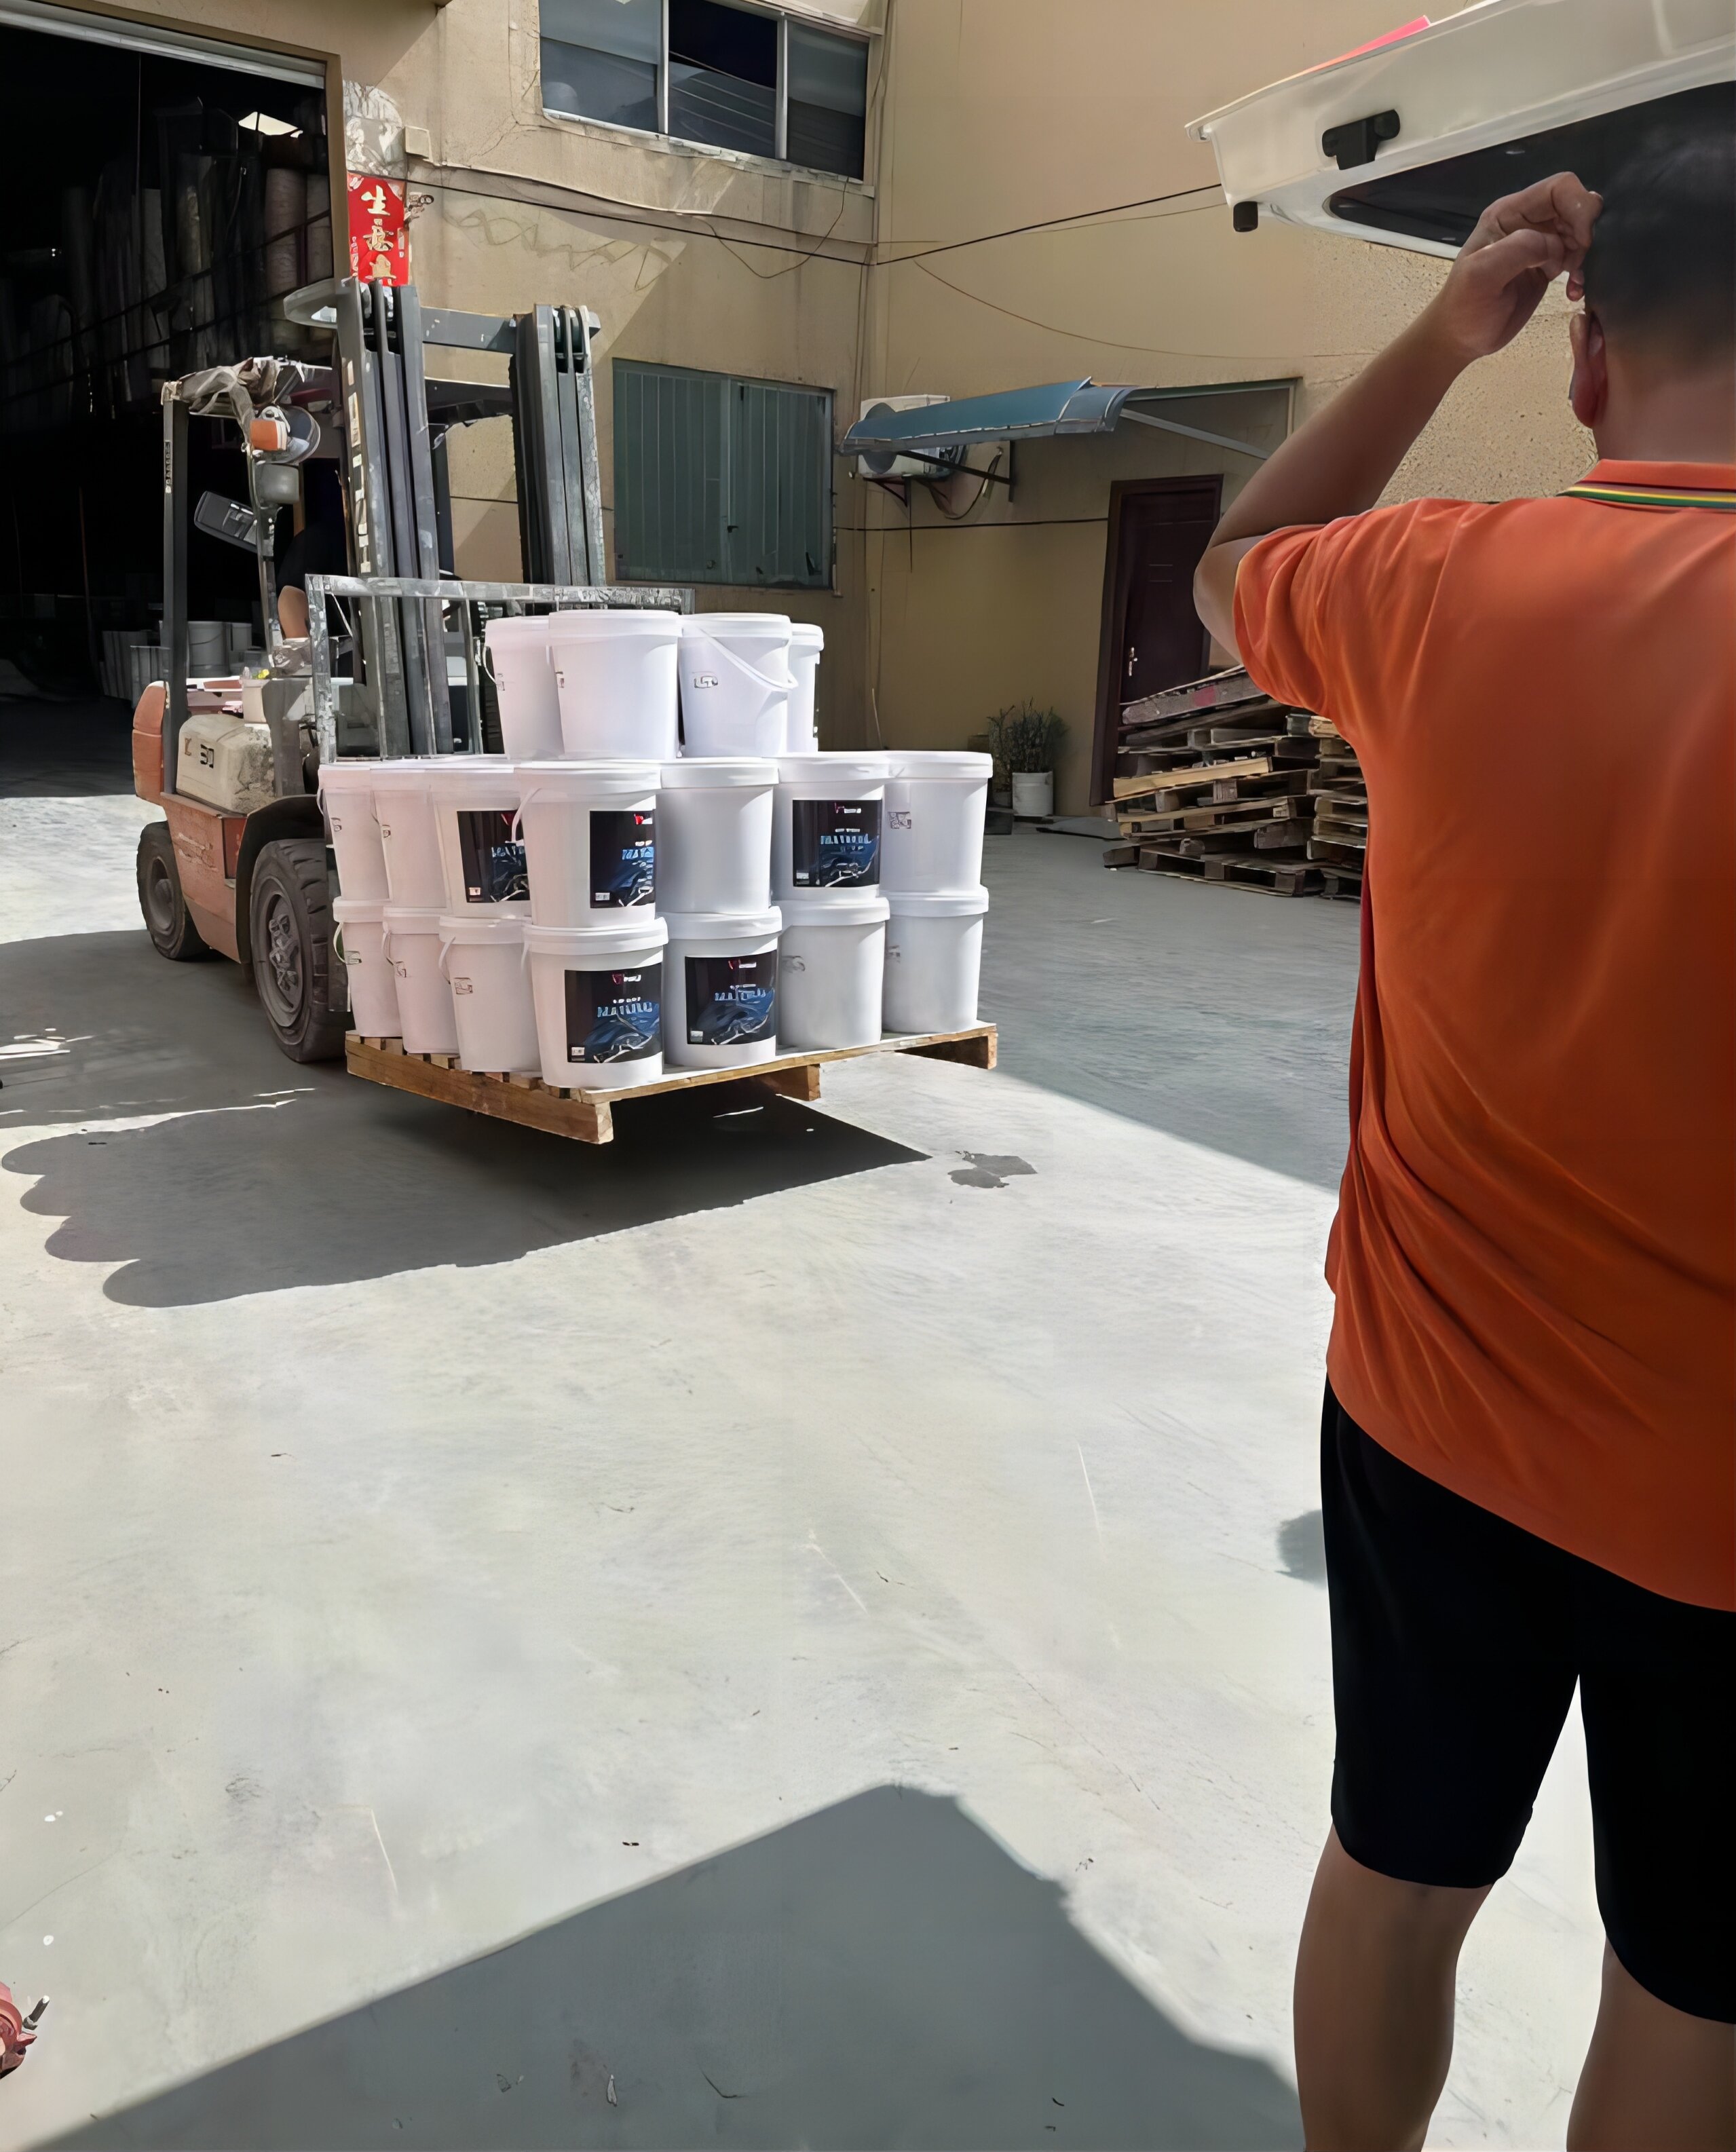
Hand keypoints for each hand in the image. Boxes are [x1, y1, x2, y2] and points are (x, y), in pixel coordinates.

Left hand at [1421, 172, 1601, 363]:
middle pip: (1575, 206)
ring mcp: (1539, 243)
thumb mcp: (1482, 275)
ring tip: (1574, 281)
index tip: (1583, 240)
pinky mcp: (1547, 265)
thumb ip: (1518, 249)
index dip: (1578, 206)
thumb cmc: (1464, 308)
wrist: (1460, 338)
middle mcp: (1527, 221)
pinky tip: (1573, 290)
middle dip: (1585, 231)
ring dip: (1587, 253)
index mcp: (1509, 213)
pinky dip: (1583, 270)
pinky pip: (1578, 255)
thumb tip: (1554, 244)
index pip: (1559, 188)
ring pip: (1580, 231)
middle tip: (1577, 264)